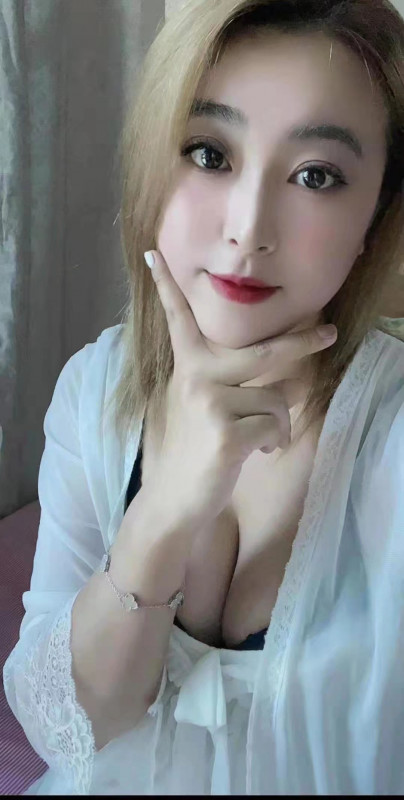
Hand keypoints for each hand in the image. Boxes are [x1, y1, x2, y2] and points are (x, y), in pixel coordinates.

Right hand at [143, 250, 336, 538]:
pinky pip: (274, 426)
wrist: (174, 498)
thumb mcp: (195, 405)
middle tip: (329, 333)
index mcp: (186, 368)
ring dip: (277, 423)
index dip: (166, 287)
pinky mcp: (227, 433)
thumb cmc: (191, 449)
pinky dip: (274, 442)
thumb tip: (272, 372)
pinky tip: (256, 454)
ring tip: (260, 440)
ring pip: (274, 398)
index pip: (177, 320)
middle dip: (301, 342)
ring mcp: (210, 403)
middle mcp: (195, 378)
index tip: (152, 253)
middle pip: (260, 352)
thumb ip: (218, 380)